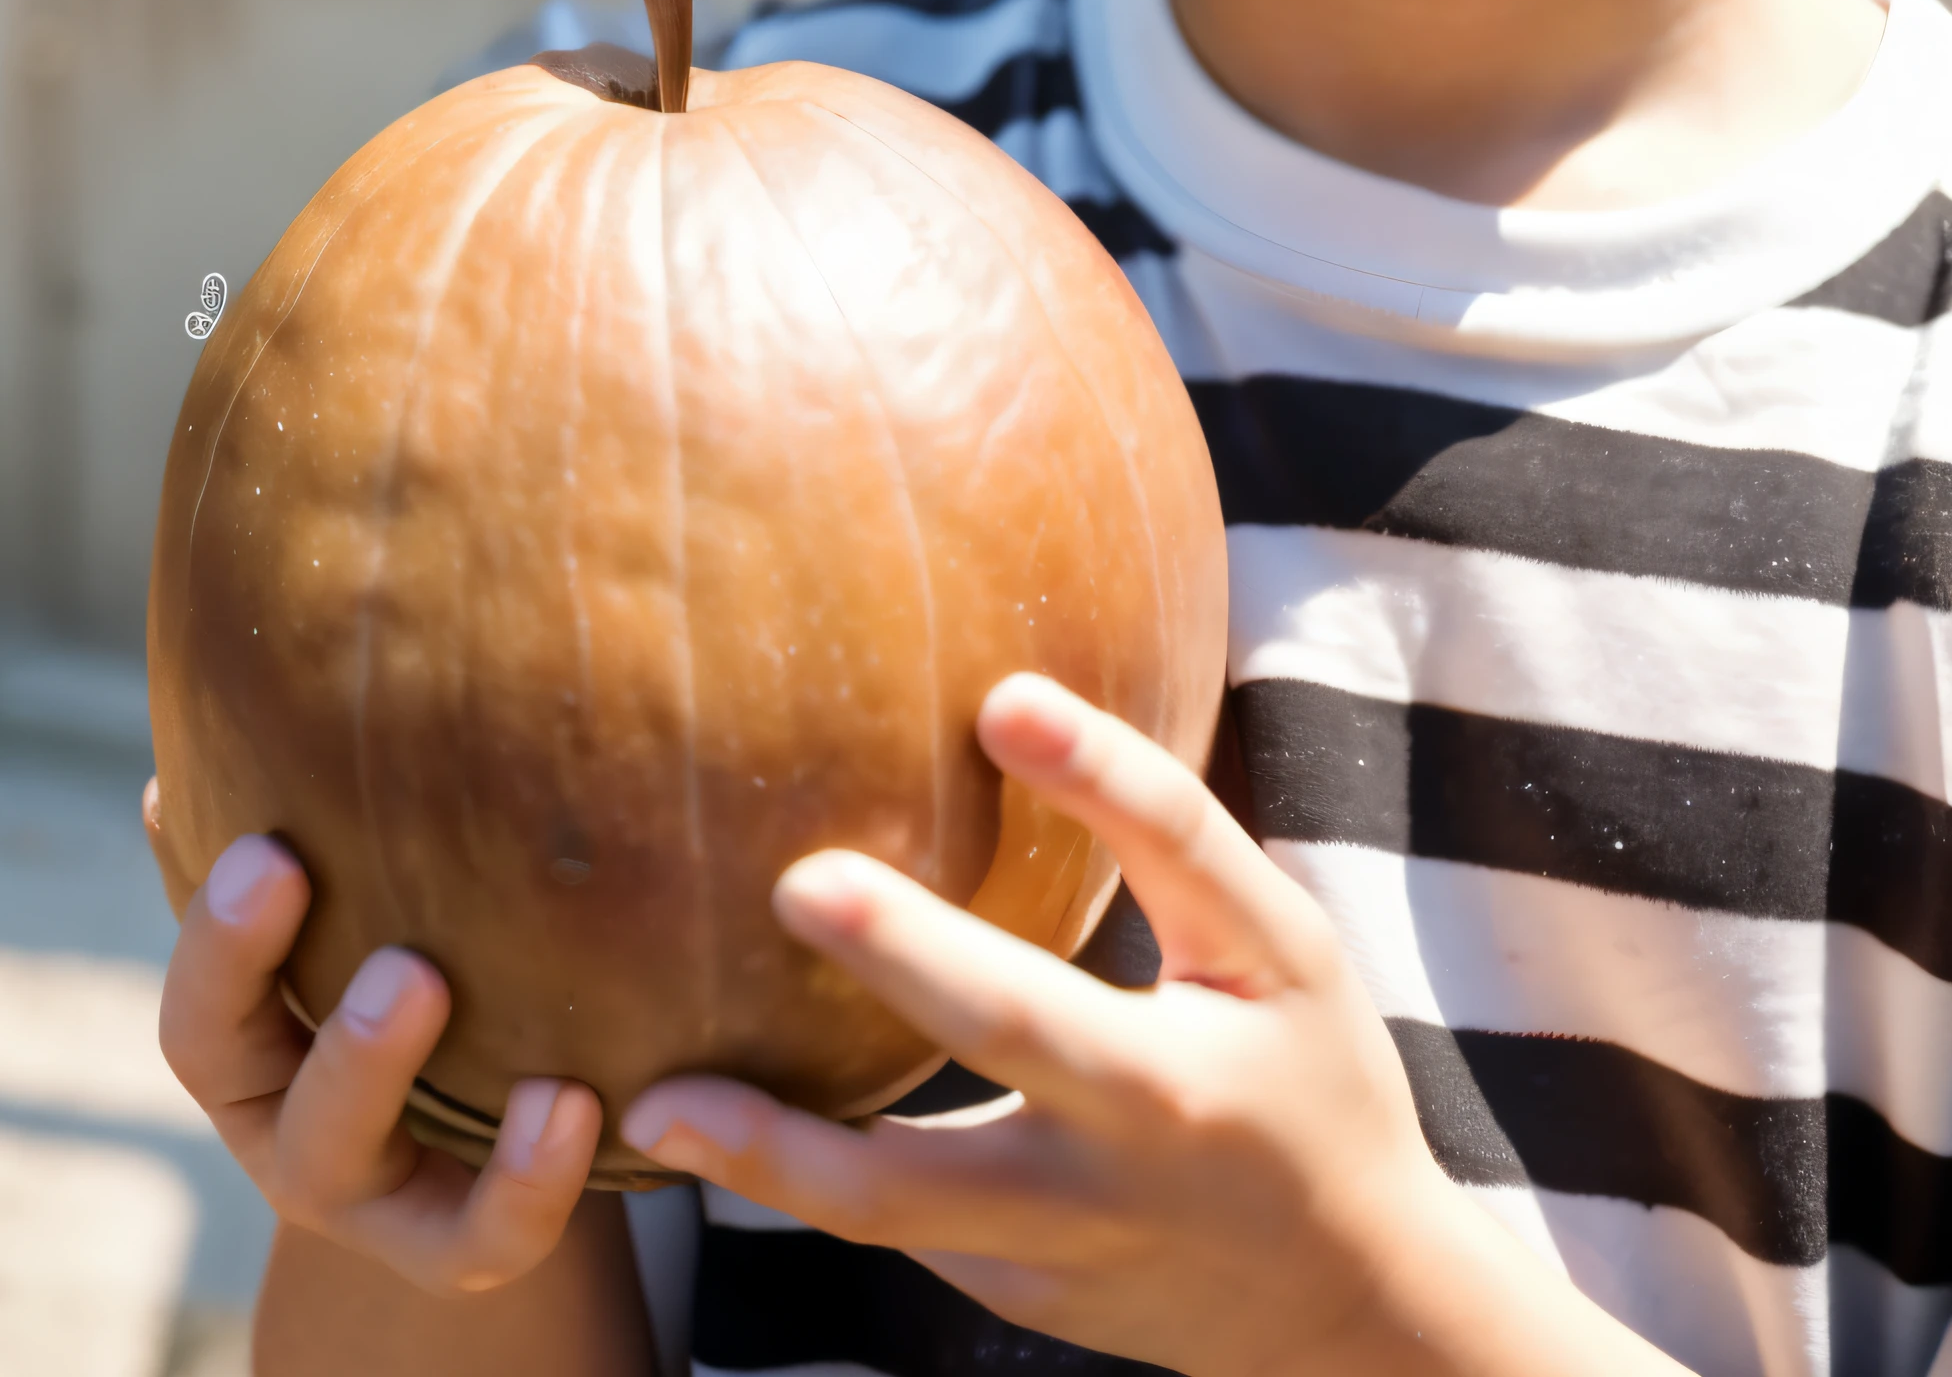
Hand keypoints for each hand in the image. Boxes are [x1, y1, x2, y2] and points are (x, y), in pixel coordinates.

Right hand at [148, 788, 599, 1295]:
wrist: (470, 1125)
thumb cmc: (394, 974)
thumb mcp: (333, 925)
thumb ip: (271, 858)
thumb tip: (176, 777)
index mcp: (249, 1058)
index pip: (204, 1018)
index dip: (223, 945)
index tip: (268, 850)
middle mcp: (293, 1137)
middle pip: (287, 1107)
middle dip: (338, 1037)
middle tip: (404, 962)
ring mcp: (373, 1203)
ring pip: (360, 1172)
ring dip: (396, 1088)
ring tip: (453, 1001)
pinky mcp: (457, 1249)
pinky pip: (486, 1238)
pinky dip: (527, 1179)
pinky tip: (571, 1101)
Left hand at [621, 680, 1677, 1376]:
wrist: (1351, 1312)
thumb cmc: (1308, 1072)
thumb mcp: (1280, 948)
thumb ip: (1163, 832)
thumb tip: (1006, 698)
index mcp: (1229, 1018)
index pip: (1183, 852)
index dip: (1097, 774)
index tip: (1001, 698)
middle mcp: (1142, 1136)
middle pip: (1018, 1034)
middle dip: (907, 956)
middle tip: (799, 878)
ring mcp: (1070, 1236)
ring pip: (906, 1203)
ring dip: (776, 1157)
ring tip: (658, 1105)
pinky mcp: (1016, 1290)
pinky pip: (901, 1227)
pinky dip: (803, 1180)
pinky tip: (708, 1125)